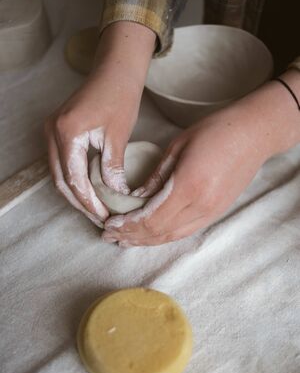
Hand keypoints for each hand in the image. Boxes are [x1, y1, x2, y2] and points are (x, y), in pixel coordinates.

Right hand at [45, 22, 154, 225]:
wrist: (115, 71)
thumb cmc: (119, 97)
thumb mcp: (118, 136)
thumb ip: (112, 168)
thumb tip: (115, 195)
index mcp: (67, 133)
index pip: (74, 178)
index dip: (89, 201)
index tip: (103, 215)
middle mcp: (52, 132)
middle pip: (60, 179)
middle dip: (79, 201)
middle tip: (98, 217)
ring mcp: (50, 130)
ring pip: (57, 173)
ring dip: (75, 192)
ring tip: (94, 208)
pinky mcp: (56, 130)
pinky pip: (60, 162)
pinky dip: (72, 178)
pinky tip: (88, 189)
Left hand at [103, 71, 299, 244]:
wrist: (254, 134)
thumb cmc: (215, 131)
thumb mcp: (177, 147)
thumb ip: (156, 177)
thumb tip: (135, 199)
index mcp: (189, 187)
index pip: (151, 218)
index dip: (127, 225)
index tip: (109, 224)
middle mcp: (201, 207)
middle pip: (159, 232)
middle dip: (131, 237)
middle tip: (109, 236)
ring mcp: (211, 213)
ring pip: (172, 236)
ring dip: (146, 241)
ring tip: (124, 241)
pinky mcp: (217, 213)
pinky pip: (185, 231)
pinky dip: (163, 236)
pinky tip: (150, 236)